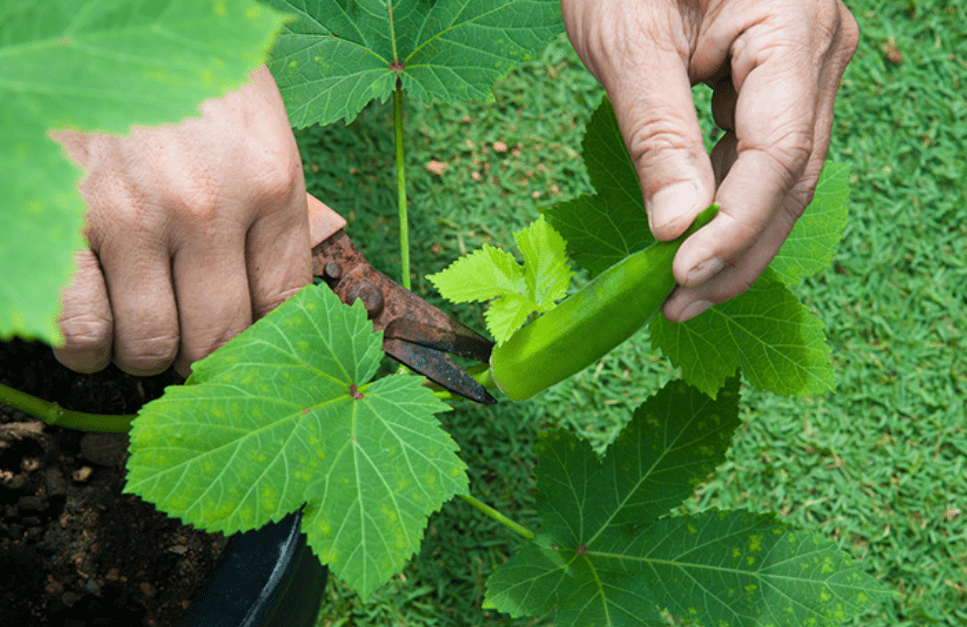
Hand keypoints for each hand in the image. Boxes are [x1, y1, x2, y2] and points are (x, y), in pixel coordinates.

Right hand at [53, 66, 310, 376]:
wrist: (109, 17)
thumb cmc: (187, 76)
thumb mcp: (257, 128)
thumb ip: (272, 211)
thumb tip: (277, 301)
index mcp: (270, 182)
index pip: (283, 305)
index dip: (265, 341)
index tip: (248, 347)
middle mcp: (209, 207)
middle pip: (220, 337)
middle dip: (206, 357)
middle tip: (191, 348)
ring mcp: (134, 217)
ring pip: (152, 346)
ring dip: (148, 357)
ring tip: (143, 338)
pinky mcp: (63, 220)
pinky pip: (82, 329)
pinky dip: (88, 350)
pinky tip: (95, 336)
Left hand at [561, 0, 857, 320]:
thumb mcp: (629, 42)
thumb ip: (658, 135)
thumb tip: (676, 229)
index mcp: (792, 25)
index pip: (778, 152)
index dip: (734, 225)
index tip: (681, 276)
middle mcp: (815, 49)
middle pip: (789, 176)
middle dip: (736, 250)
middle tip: (679, 307)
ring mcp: (800, 66)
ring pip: (778, 174)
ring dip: (732, 237)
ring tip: (680, 291)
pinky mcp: (772, 80)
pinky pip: (758, 152)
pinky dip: (724, 200)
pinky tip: (691, 239)